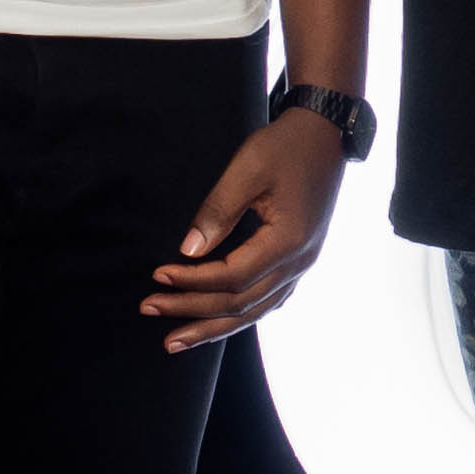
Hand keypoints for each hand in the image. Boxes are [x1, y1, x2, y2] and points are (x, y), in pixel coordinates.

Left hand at [146, 111, 345, 350]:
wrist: (325, 133)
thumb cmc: (286, 146)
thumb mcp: (247, 169)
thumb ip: (217, 211)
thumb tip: (188, 251)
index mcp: (288, 242)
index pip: (231, 277)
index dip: (191, 281)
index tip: (157, 275)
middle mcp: (299, 263)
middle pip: (240, 304)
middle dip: (192, 312)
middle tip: (149, 310)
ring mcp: (303, 265)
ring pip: (255, 311)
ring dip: (214, 326)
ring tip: (176, 339)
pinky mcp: (299, 259)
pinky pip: (268, 300)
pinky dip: (239, 315)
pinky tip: (218, 323)